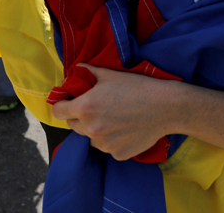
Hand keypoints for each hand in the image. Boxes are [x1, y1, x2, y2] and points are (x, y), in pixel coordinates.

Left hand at [50, 64, 174, 160]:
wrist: (165, 107)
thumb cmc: (137, 87)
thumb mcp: (109, 75)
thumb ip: (88, 72)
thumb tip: (76, 70)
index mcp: (86, 107)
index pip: (58, 111)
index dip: (62, 105)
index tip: (68, 102)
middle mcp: (91, 129)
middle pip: (72, 125)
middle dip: (78, 116)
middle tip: (93, 108)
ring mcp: (104, 144)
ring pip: (89, 138)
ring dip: (94, 129)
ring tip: (111, 118)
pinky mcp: (117, 154)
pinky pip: (106, 147)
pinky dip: (111, 140)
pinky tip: (124, 129)